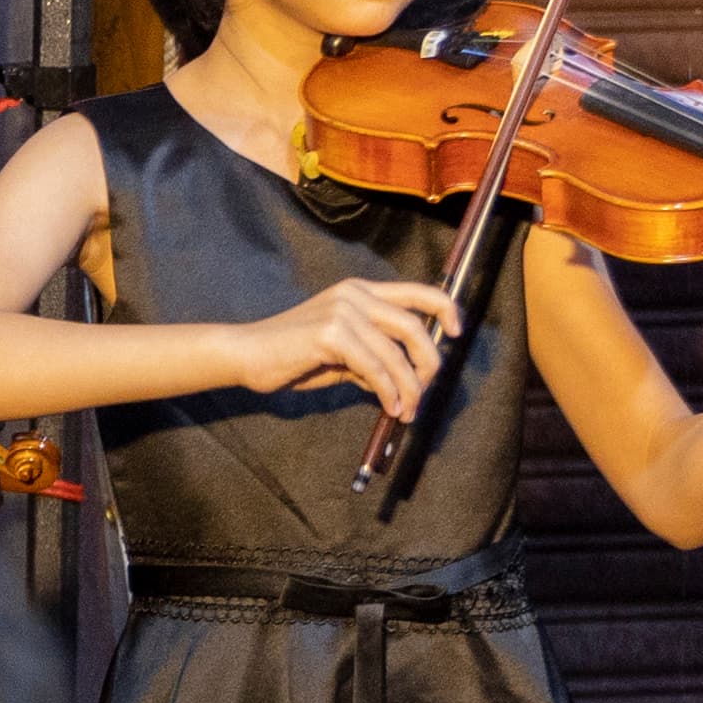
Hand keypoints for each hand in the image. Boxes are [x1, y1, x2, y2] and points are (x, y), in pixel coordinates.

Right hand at [234, 276, 456, 417]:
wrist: (247, 354)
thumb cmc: (292, 356)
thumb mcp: (341, 353)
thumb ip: (373, 357)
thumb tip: (404, 380)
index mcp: (359, 291)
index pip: (415, 292)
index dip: (444, 308)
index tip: (455, 332)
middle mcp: (354, 294)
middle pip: (413, 325)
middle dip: (428, 363)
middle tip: (424, 392)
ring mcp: (342, 311)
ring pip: (396, 352)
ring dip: (408, 388)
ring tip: (405, 411)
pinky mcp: (331, 334)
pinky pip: (375, 367)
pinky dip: (387, 391)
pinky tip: (388, 406)